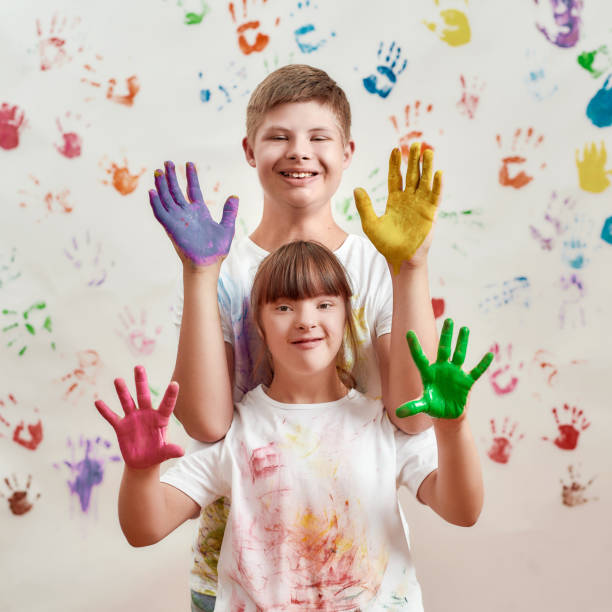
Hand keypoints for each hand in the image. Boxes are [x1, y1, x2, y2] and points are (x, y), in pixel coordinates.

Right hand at [95, 365, 183, 468]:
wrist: (143, 462)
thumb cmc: (157, 454)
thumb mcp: (164, 452)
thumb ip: (171, 450)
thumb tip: (181, 452)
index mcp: (160, 418)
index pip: (166, 404)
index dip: (170, 395)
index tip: (175, 383)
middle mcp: (146, 414)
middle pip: (143, 395)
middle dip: (141, 381)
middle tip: (139, 367)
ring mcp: (133, 418)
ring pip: (127, 401)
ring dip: (122, 391)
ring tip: (118, 379)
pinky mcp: (121, 427)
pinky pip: (112, 417)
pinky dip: (105, 411)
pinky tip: (98, 402)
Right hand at [149, 161, 238, 266]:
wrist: (208, 264)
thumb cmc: (217, 250)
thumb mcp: (227, 228)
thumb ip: (229, 212)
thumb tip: (234, 196)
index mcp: (199, 212)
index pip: (193, 189)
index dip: (191, 177)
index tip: (189, 164)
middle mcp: (186, 213)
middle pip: (176, 191)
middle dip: (171, 177)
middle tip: (167, 163)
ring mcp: (178, 220)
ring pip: (167, 198)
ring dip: (162, 185)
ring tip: (158, 171)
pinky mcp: (171, 228)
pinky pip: (161, 213)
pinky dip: (156, 203)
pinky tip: (152, 191)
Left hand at [354, 143, 441, 273]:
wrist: (400, 259)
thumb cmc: (386, 244)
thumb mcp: (371, 224)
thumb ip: (365, 206)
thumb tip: (356, 188)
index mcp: (395, 200)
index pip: (396, 177)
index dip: (395, 164)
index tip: (395, 149)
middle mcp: (409, 200)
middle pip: (412, 175)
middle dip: (413, 160)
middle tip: (414, 143)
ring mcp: (420, 205)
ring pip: (425, 182)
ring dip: (427, 167)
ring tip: (428, 151)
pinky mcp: (430, 214)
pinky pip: (435, 197)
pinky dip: (437, 186)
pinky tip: (438, 174)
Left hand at [396, 318, 493, 418]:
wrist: (448, 416)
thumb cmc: (433, 407)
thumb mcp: (423, 406)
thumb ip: (412, 407)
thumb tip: (398, 413)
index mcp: (428, 373)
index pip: (419, 357)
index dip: (414, 346)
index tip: (408, 332)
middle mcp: (441, 369)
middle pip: (443, 349)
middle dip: (446, 336)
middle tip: (449, 320)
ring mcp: (455, 373)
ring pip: (459, 355)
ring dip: (462, 343)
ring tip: (464, 328)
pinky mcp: (466, 382)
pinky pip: (476, 371)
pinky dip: (482, 364)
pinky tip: (490, 355)